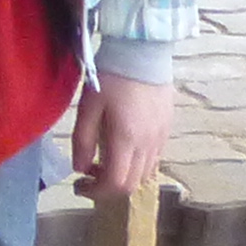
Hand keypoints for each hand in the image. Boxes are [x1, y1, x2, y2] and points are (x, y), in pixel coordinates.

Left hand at [72, 75, 174, 200]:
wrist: (143, 53)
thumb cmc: (111, 77)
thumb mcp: (89, 107)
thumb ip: (82, 140)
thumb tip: (80, 169)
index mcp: (126, 140)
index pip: (116, 184)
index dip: (96, 192)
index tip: (79, 185)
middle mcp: (148, 145)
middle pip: (131, 185)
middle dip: (107, 187)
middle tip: (88, 174)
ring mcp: (161, 139)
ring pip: (144, 175)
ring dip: (122, 176)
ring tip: (103, 160)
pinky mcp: (166, 130)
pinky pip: (153, 160)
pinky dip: (136, 165)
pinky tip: (122, 149)